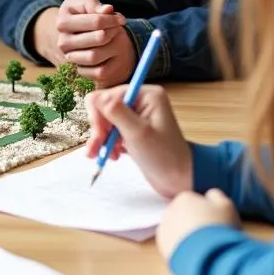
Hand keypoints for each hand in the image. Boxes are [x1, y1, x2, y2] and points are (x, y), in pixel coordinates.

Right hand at [55, 0, 133, 86]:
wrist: (72, 33)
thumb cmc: (80, 14)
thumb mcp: (83, 3)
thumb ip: (93, 3)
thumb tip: (107, 9)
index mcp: (63, 22)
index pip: (97, 22)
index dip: (112, 19)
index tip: (120, 19)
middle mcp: (62, 42)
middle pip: (99, 38)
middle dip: (113, 32)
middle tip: (118, 28)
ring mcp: (69, 57)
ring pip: (96, 56)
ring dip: (112, 47)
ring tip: (114, 39)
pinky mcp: (78, 70)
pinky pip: (99, 71)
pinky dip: (109, 62)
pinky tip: (110, 52)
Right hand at [84, 84, 192, 198]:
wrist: (179, 179)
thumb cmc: (163, 156)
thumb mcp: (138, 133)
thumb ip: (115, 112)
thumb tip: (95, 96)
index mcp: (145, 95)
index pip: (108, 95)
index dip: (99, 115)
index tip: (100, 135)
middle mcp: (140, 101)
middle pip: (104, 107)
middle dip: (99, 129)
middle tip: (98, 148)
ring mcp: (136, 115)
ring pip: (104, 120)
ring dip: (101, 138)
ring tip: (102, 155)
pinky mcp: (132, 129)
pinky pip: (110, 130)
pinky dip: (107, 143)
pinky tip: (112, 155)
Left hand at [157, 189, 240, 260]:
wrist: (207, 256)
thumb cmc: (218, 229)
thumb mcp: (227, 206)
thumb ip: (216, 196)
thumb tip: (210, 195)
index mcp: (185, 198)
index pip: (195, 201)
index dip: (206, 213)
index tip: (215, 223)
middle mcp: (170, 210)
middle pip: (184, 214)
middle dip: (194, 222)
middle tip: (210, 236)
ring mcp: (164, 228)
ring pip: (176, 229)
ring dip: (186, 235)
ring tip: (202, 246)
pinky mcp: (162, 245)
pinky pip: (173, 244)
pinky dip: (180, 247)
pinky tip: (193, 253)